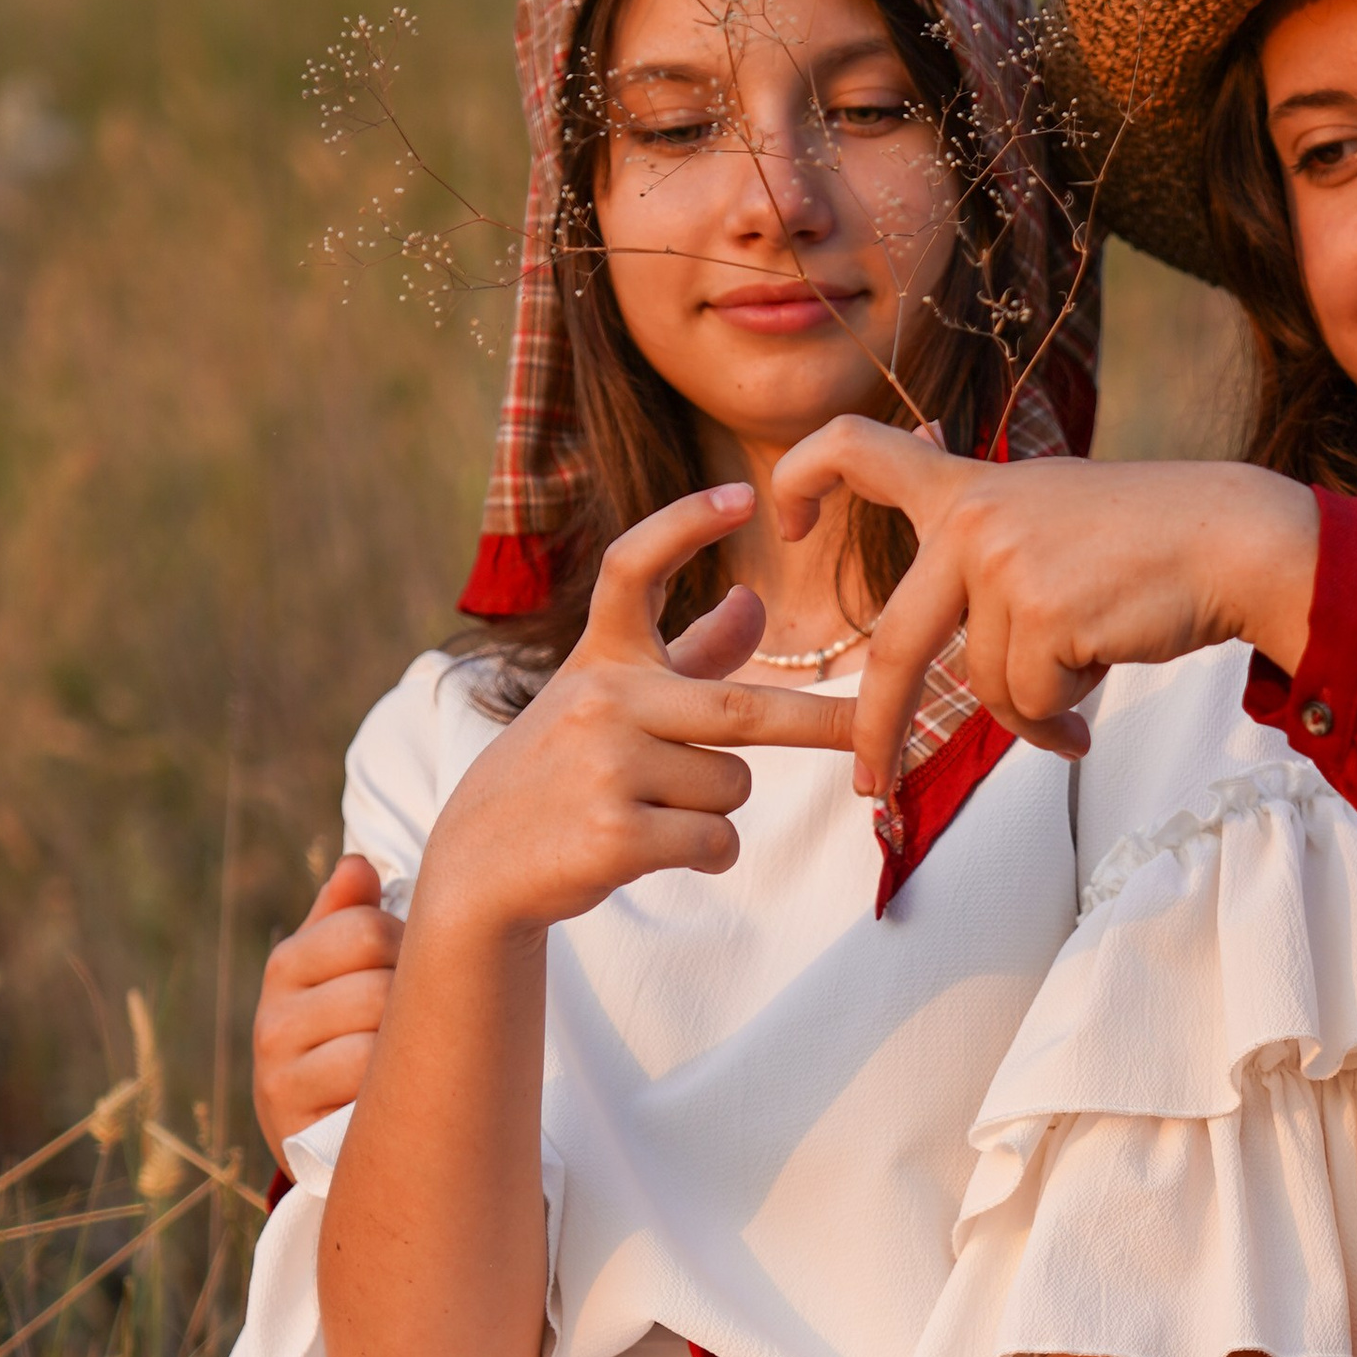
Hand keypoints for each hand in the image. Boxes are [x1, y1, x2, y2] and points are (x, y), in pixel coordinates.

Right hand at [253, 855, 404, 1167]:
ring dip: (411, 1052)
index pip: (369, 929)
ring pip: (374, 1036)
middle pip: (379, 985)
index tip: (421, 977)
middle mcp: (272, 1017)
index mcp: (290, 966)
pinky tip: (397, 1098)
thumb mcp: (350, 976)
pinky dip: (395, 1092)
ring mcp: (276, 1071)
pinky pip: (366, 1086)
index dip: (416, 949)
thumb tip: (358, 865)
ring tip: (413, 1066)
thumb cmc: (354, 1041)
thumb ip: (352, 918)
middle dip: (418, 1006)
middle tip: (423, 1031)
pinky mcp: (291, 1121)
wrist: (327, 1141)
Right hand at [413, 483, 851, 942]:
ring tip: (655, 814)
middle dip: (820, 724)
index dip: (685, 525)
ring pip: (732, 786)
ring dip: (718, 810)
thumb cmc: (562, 775)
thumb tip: (751, 603)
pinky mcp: (614, 835)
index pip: (634, 569)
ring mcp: (605, 766)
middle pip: (743, 708)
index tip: (741, 493)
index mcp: (601, 660)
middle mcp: (600, 700)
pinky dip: (711, 856)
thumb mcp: (613, 703)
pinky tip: (658, 853)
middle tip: (874, 729)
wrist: (483, 864)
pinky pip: (717, 841)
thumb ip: (688, 657)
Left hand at [769, 420, 1321, 801]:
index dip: (804, 478)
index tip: (783, 517)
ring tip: (1081, 691)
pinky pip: (1031, 704)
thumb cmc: (1152, 544)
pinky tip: (1099, 684)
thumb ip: (992, 565)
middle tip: (869, 782)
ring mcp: (1004, 566)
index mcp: (968, 488)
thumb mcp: (1052, 523)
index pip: (859, 450)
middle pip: (895, 645)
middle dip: (876, 727)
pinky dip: (1061, 719)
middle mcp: (973, 520)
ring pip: (987, 689)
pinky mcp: (1043, 613)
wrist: (1234, 540)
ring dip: (1033, 713)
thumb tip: (967, 672)